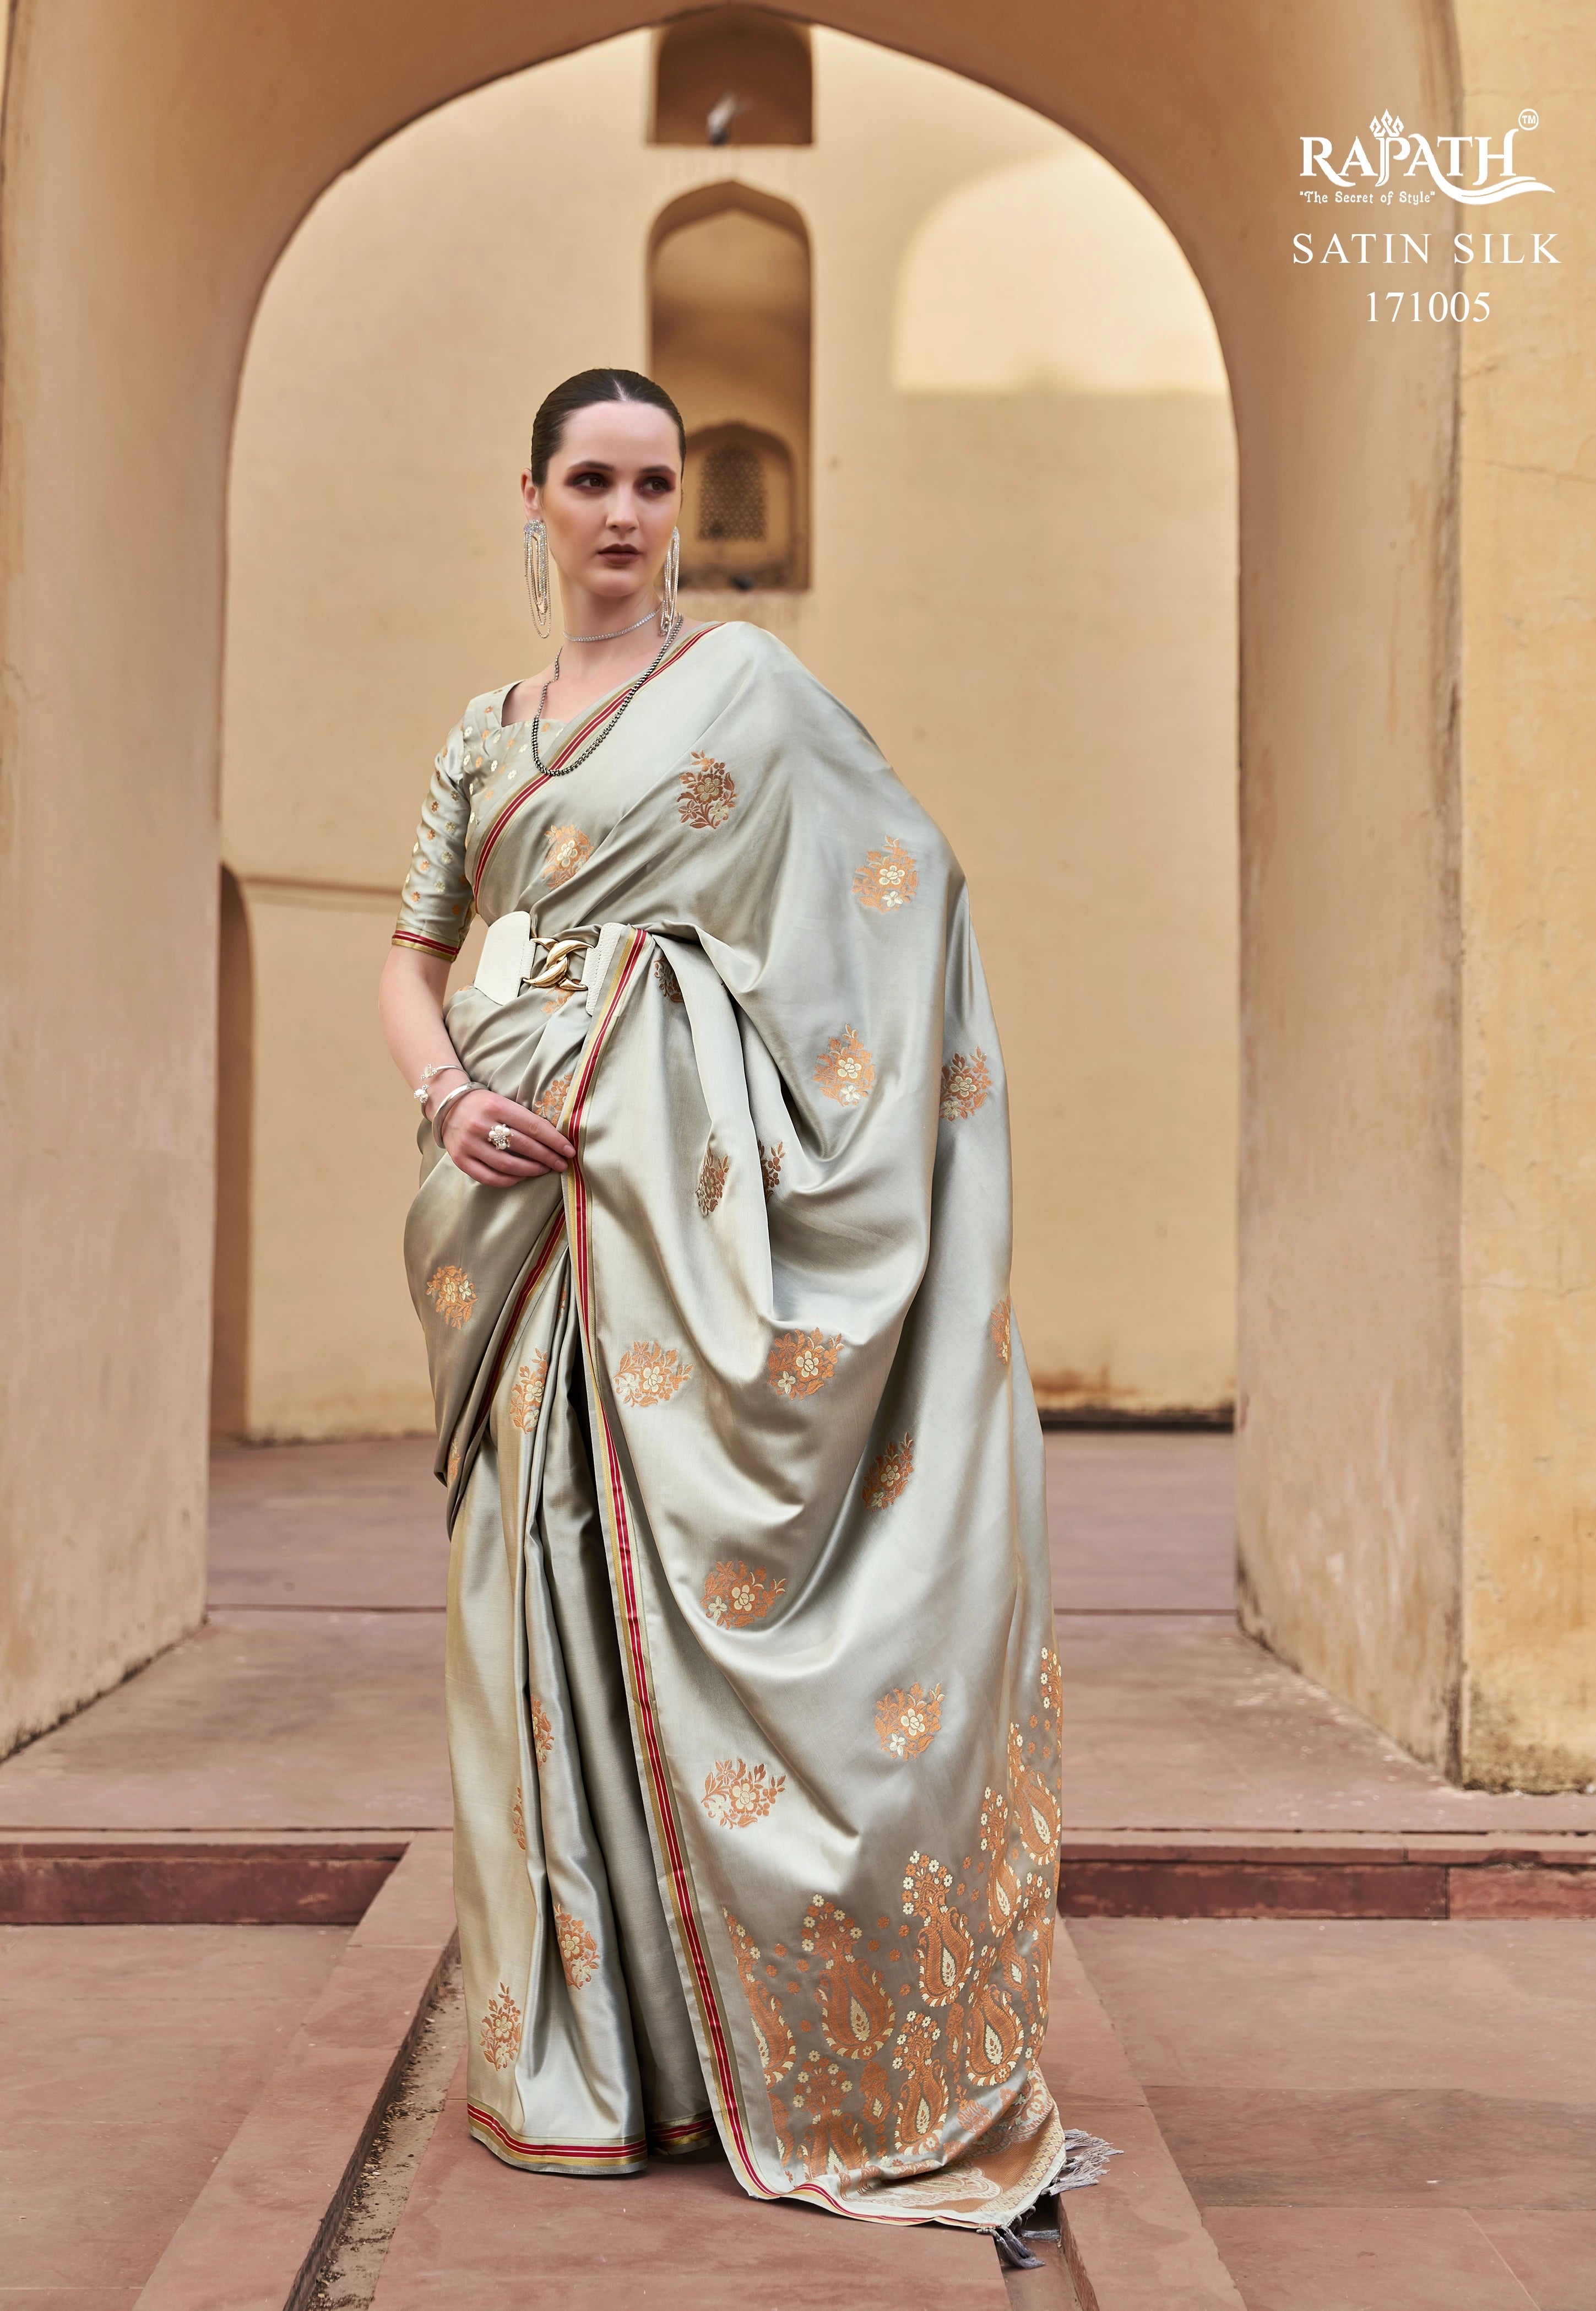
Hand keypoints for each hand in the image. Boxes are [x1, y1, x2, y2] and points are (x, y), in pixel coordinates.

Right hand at [439, 1088, 573, 1185]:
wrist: (447, 1105)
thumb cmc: (483, 1105)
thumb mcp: (503, 1102)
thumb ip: (524, 1119)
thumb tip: (555, 1140)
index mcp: (496, 1105)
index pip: (533, 1126)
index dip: (554, 1141)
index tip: (569, 1150)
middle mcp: (481, 1124)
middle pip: (523, 1146)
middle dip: (548, 1157)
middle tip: (562, 1164)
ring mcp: (469, 1144)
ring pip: (508, 1165)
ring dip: (532, 1171)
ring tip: (545, 1169)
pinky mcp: (460, 1160)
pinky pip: (490, 1177)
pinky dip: (510, 1180)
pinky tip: (522, 1177)